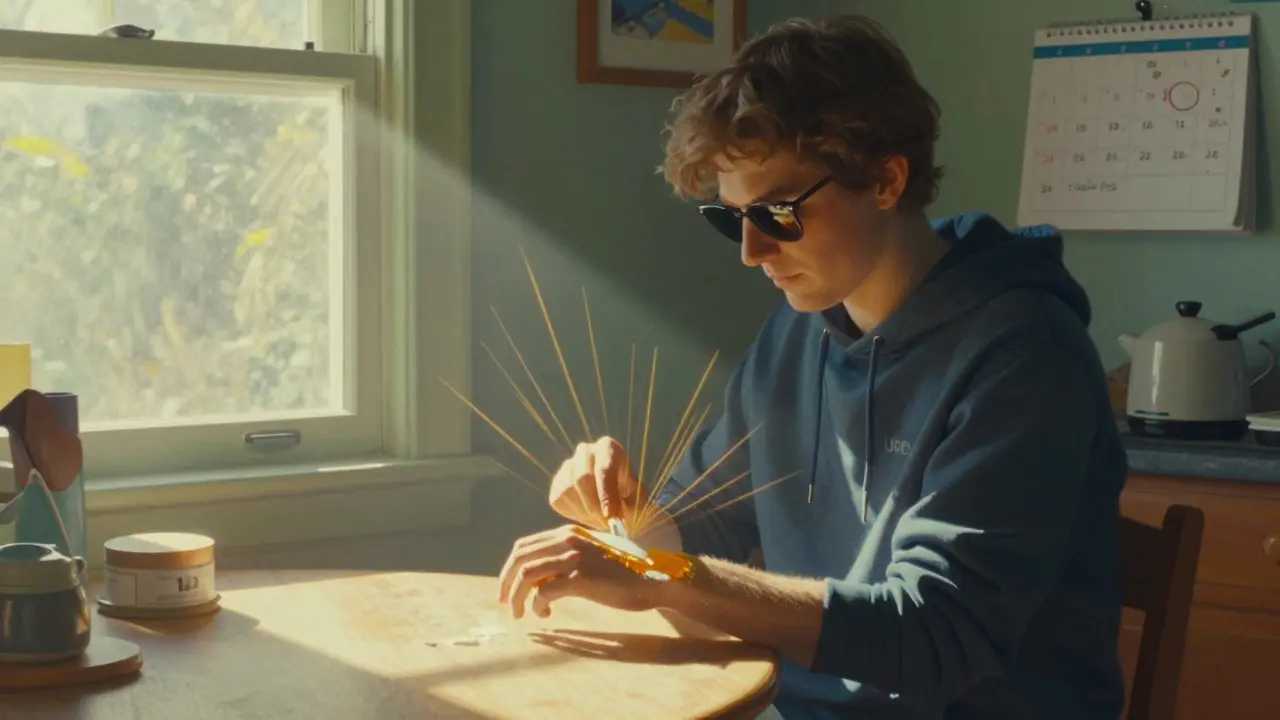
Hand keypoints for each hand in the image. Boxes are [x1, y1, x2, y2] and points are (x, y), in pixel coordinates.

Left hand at [497, 524, 660, 618]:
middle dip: (506, 583)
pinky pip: (544, 592)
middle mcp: (567, 540)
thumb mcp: (592, 553)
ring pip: (527, 576)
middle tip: (506, 603)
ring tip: (521, 613)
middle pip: (520, 559)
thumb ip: (568, 555)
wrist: (652, 578)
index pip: (524, 546)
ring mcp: (573, 558)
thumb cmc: (625, 570)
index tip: (507, 587)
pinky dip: (538, 605)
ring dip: (518, 597)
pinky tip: (546, 614)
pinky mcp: (580, 578)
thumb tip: (541, 574)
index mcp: (568, 532)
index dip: (509, 568)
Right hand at [549, 437, 639, 531]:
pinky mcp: (557, 484)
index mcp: (608, 448)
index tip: (610, 516)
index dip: (606, 495)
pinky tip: (589, 516)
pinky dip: (575, 514)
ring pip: (569, 492)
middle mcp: (585, 451)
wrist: (610, 499)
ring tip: (601, 522)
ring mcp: (568, 466)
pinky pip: (560, 501)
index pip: (604, 470)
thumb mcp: (638, 497)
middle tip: (605, 524)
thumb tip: (620, 513)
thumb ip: (633, 504)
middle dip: (594, 506)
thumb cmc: (628, 494)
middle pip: (582, 478)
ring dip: (585, 513)